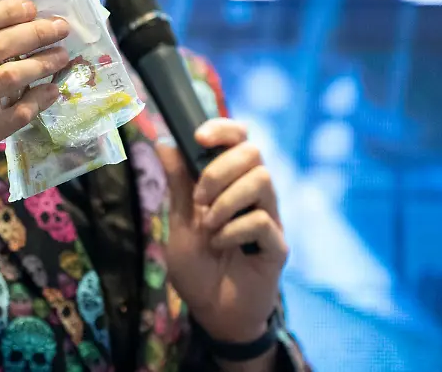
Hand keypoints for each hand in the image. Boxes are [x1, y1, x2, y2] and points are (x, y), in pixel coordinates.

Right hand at [0, 0, 69, 269]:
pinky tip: (52, 91)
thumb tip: (9, 19)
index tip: (31, 8)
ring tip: (60, 56)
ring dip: (42, 63)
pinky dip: (39, 99)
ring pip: (8, 77)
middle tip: (59, 27)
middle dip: (33, 32)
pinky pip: (16, 113)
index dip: (4, 12)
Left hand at [155, 118, 287, 346]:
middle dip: (219, 170)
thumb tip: (164, 142)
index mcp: (231, 184)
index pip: (240, 139)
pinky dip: (233, 231)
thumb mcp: (179, 221)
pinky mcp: (277, 247)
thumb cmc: (198, 267)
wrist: (211, 312)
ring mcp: (270, 219)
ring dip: (226, 201)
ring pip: (262, 180)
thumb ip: (178, 184)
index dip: (224, 129)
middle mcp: (255, 196)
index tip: (200, 137)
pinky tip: (221, 246)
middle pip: (254, 152)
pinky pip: (262, 221)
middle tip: (199, 200)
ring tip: (209, 226)